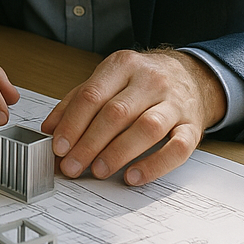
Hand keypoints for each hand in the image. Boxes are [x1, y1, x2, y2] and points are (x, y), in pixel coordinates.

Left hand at [40, 49, 226, 185]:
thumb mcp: (107, 80)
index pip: (92, 95)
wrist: (192, 77)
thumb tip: (49, 129)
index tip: (59, 147)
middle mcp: (150, 81)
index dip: (72, 124)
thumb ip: (76, 102)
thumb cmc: (141, 82)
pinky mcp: (193, 126)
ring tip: (98, 171)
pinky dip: (155, 165)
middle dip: (90, 143)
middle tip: (72, 166)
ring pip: (146, 128)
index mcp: (123, 66)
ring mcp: (175, 103)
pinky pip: (178, 148)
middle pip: (116, 113)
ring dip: (118, 153)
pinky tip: (134, 176)